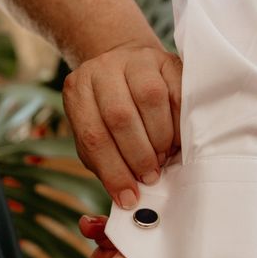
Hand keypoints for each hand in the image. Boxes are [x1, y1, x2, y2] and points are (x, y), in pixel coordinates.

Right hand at [0, 216, 164, 257]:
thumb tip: (146, 251)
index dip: (159, 249)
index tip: (147, 223)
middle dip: (134, 238)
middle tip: (116, 220)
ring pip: (125, 256)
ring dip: (113, 236)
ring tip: (91, 225)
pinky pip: (106, 257)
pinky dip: (99, 241)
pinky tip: (85, 230)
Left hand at [62, 43, 181, 208]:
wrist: (130, 67)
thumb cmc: (110, 114)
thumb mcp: (98, 136)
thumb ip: (105, 163)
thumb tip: (127, 198)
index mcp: (78, 91)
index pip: (92, 136)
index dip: (113, 172)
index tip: (129, 197)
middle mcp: (103, 70)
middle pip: (119, 117)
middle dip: (138, 156)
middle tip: (150, 177)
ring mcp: (136, 60)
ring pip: (150, 99)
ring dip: (159, 138)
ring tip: (162, 156)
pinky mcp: (167, 59)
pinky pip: (177, 92)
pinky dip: (178, 123)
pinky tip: (175, 140)